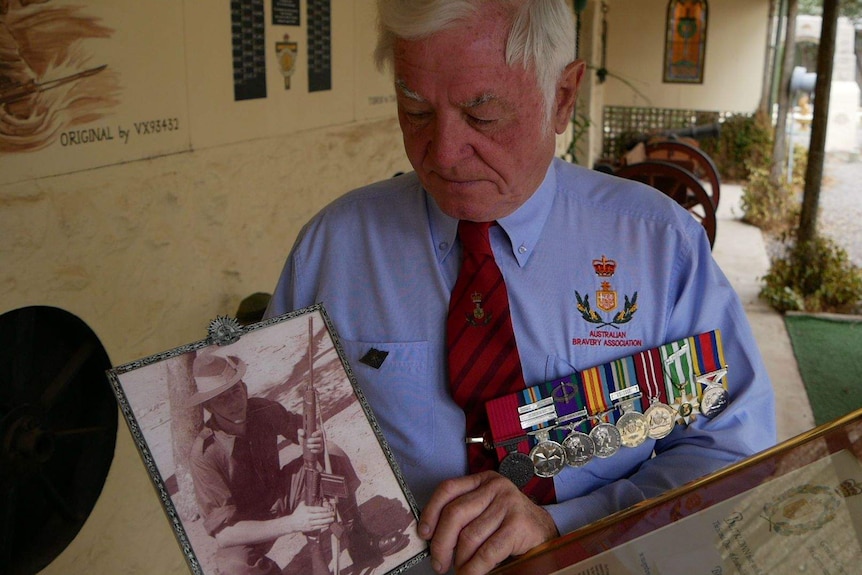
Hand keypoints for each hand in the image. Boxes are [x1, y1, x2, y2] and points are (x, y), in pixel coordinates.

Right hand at [288, 500, 334, 532]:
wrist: (291, 524)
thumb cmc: (297, 514)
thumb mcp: (301, 506)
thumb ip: (306, 501)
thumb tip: (312, 496)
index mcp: (307, 510)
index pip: (317, 509)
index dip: (324, 509)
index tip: (329, 509)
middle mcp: (308, 517)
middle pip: (320, 516)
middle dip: (328, 515)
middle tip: (333, 513)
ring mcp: (309, 523)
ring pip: (320, 522)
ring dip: (327, 520)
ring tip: (332, 519)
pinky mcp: (310, 528)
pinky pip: (318, 527)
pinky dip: (323, 526)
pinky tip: (328, 524)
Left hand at [298, 428, 324, 454]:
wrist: (302, 446)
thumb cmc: (303, 438)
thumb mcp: (300, 434)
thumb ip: (300, 431)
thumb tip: (303, 433)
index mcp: (317, 432)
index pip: (320, 432)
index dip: (317, 433)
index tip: (311, 435)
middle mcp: (320, 438)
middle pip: (320, 439)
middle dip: (314, 440)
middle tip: (308, 441)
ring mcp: (320, 444)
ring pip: (319, 445)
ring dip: (313, 446)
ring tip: (307, 446)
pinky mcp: (320, 450)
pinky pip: (319, 450)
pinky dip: (315, 451)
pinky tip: (311, 450)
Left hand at [418, 471, 558, 574]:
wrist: (545, 532)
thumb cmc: (508, 524)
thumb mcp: (485, 510)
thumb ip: (463, 516)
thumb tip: (431, 537)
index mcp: (482, 480)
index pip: (447, 489)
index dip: (430, 512)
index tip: (424, 534)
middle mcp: (495, 487)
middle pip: (455, 513)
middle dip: (441, 543)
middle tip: (438, 563)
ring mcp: (508, 504)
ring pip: (469, 536)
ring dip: (460, 560)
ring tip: (459, 570)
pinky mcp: (518, 525)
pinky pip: (487, 551)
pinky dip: (474, 568)